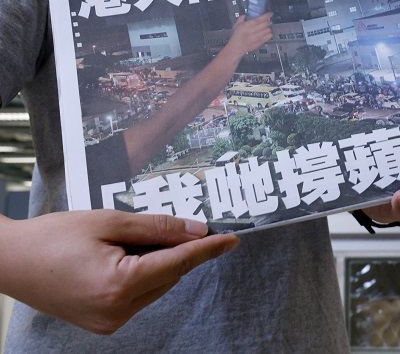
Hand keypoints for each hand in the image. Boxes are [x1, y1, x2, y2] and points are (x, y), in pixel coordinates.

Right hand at [0, 210, 238, 334]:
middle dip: (173, 248)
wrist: (8, 262)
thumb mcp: (108, 221)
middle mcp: (117, 312)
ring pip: (156, 285)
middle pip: (169, 274)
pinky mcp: (103, 324)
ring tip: (121, 241)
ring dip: (155, 262)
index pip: (178, 263)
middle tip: (162, 225)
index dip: (208, 249)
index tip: (232, 239)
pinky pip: (139, 295)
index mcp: (119, 286)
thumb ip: (157, 228)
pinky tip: (119, 257)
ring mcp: (109, 323)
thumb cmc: (52, 237)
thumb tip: (197, 231)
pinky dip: (141, 275)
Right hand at [223, 13, 272, 56]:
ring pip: (267, 31)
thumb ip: (240, 19)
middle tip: (268, 20)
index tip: (270, 14)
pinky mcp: (259, 43)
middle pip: (265, 24)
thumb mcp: (236, 26)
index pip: (259, 19)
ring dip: (268, 28)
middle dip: (268, 21)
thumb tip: (244, 15)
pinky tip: (267, 33)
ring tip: (267, 27)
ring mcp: (256, 38)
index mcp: (247, 26)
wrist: (235, 48)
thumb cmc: (235, 37)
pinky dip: (269, 35)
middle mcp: (253, 31)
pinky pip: (267, 38)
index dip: (266, 16)